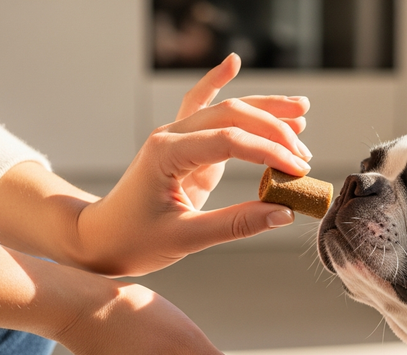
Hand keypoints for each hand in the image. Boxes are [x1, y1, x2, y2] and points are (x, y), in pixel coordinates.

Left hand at [76, 53, 312, 275]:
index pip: (230, 141)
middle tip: (304, 155)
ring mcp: (177, 136)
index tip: (297, 170)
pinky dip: (217, 83)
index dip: (269, 153)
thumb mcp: (186, 239)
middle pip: (232, 115)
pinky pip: (203, 106)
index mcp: (167, 154)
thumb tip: (283, 213)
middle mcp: (171, 136)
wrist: (101, 237)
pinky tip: (233, 63)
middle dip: (274, 129)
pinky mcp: (185, 145)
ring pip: (225, 108)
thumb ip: (236, 224)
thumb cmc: (134, 239)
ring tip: (301, 112)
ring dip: (263, 108)